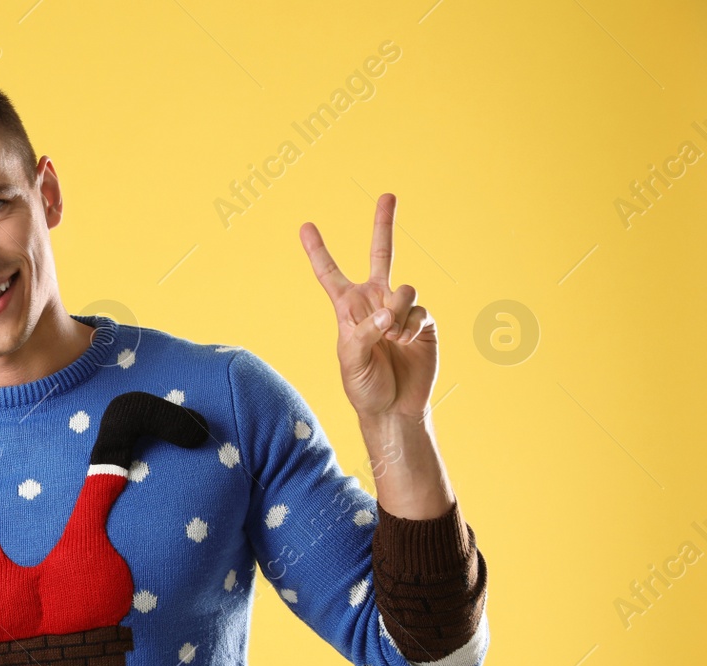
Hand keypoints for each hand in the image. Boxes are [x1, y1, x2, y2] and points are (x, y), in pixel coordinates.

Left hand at [299, 193, 436, 422]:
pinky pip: (419, 310)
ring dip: (397, 309)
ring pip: (404, 288)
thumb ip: (365, 332)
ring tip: (391, 334)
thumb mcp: (351, 361)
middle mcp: (375, 302)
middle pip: (381, 255)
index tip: (305, 226)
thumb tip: (388, 311)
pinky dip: (410, 325)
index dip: (318, 251)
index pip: (330, 274)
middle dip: (384, 224)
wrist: (395, 408)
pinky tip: (405, 340)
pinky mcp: (423, 321)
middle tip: (388, 195)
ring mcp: (401, 309)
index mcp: (348, 308)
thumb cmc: (365, 386)